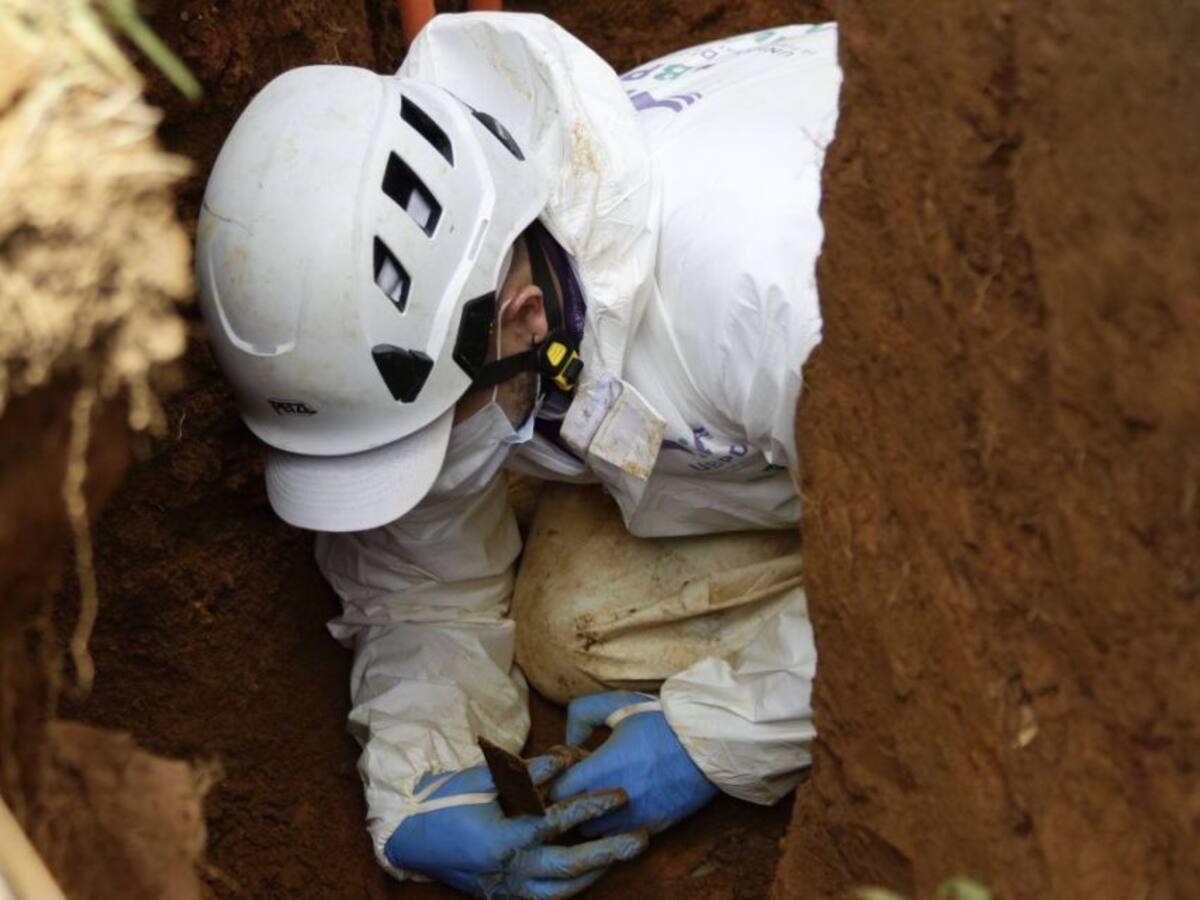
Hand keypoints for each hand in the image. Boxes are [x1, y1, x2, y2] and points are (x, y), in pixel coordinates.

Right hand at [385, 751, 648, 898]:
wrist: (411, 837)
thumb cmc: (445, 801)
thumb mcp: (482, 779)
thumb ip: (526, 773)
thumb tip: (564, 758)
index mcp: (501, 839)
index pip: (556, 823)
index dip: (591, 807)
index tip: (620, 795)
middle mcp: (508, 870)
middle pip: (569, 868)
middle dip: (610, 853)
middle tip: (642, 840)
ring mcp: (507, 890)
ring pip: (563, 891)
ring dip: (597, 873)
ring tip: (623, 853)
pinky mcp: (504, 898)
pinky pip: (547, 899)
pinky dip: (571, 887)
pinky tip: (590, 872)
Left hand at [548, 691, 718, 836]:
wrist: (710, 741)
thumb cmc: (662, 720)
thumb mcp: (618, 704)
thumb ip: (583, 715)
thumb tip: (568, 739)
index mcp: (602, 768)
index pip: (557, 791)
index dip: (555, 780)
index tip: (567, 769)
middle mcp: (615, 800)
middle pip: (571, 816)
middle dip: (570, 800)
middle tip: (582, 782)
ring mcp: (635, 818)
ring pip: (595, 833)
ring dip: (592, 816)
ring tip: (602, 794)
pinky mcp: (655, 828)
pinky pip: (622, 839)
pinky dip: (616, 826)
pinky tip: (624, 804)